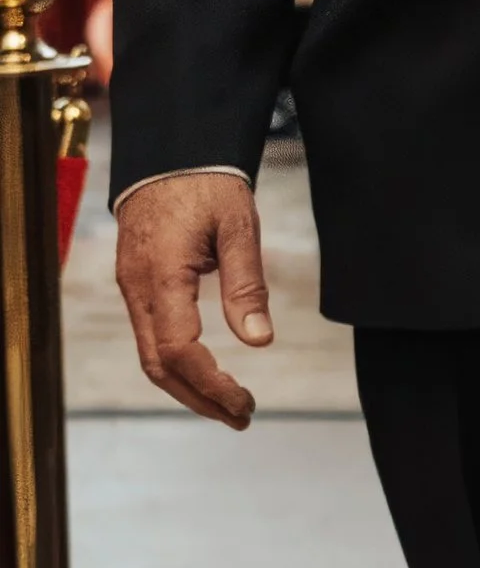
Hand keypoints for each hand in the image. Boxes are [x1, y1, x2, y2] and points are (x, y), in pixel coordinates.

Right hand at [114, 173, 272, 430]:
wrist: (171, 150)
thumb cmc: (208, 183)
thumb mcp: (238, 227)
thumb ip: (246, 286)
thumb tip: (258, 341)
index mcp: (162, 276)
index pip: (180, 350)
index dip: (212, 383)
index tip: (245, 403)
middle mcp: (137, 288)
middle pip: (159, 366)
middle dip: (199, 398)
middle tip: (241, 417)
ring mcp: (132, 287)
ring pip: (150, 355)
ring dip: (187, 386)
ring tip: (228, 405)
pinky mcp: (136, 282)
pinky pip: (149, 335)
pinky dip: (176, 363)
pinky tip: (204, 372)